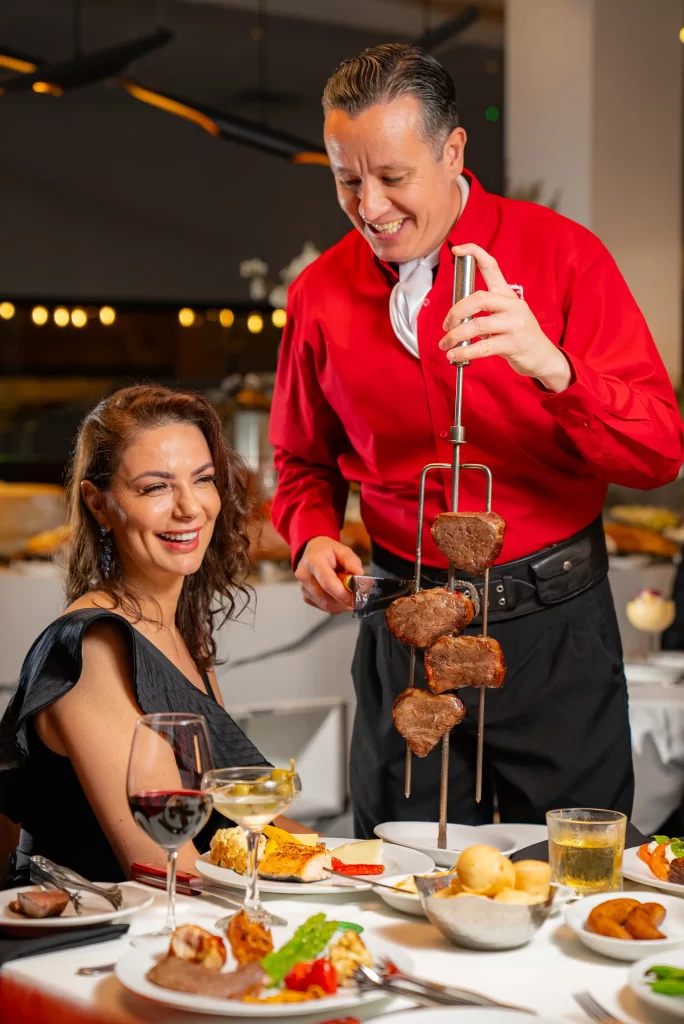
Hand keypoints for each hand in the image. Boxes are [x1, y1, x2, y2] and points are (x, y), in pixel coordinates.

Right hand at [295, 536, 363, 613]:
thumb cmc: (327, 551)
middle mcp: (305, 576)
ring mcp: (304, 588)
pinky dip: (336, 605)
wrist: (311, 553)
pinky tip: (339, 595)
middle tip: (358, 597)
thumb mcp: (342, 550)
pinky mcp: (306, 597)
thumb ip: (351, 561)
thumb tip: (359, 575)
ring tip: (349, 593)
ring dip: (342, 604)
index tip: (357, 598)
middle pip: (326, 598)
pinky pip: (324, 607)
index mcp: (313, 562)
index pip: (327, 582)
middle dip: (345, 601)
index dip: (343, 594)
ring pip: (326, 605)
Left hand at [440, 243, 571, 392]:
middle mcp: (512, 305)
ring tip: (445, 343)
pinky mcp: (513, 344)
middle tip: (446, 325)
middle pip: (478, 298)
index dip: (474, 253)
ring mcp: (514, 324)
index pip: (492, 266)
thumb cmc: (519, 335)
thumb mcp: (506, 315)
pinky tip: (454, 355)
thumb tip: (456, 315)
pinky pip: (482, 348)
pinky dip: (464, 352)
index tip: (457, 249)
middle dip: (455, 311)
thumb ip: (485, 310)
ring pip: (477, 325)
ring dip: (455, 336)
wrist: (543, 356)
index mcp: (507, 295)